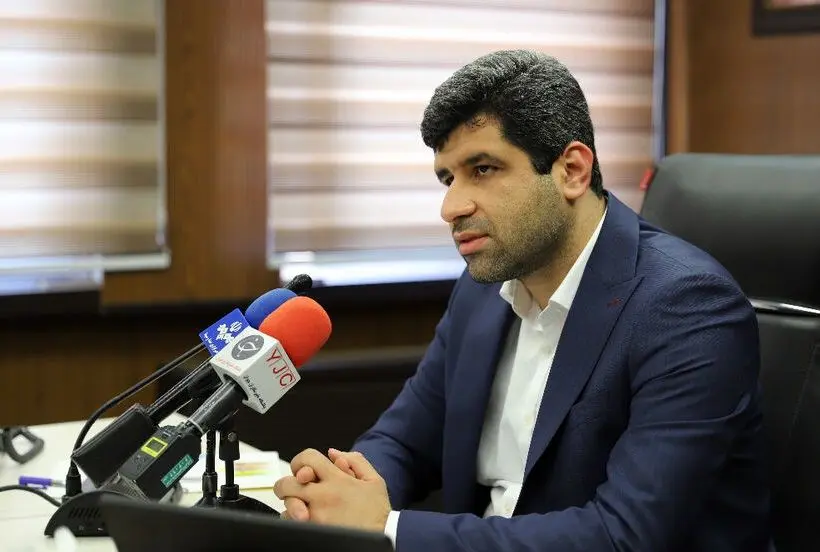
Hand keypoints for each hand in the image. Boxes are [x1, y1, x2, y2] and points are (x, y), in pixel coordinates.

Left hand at [274, 448, 390, 532]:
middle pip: (287, 484)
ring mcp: (316, 516)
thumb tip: (332, 453)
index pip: (307, 458)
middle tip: (294, 490)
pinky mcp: (313, 532)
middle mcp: (323, 496)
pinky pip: (291, 525)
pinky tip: (307, 521)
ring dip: (292, 506)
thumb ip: (355, 461)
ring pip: (287, 507)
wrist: (384, 537)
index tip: (303, 472)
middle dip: (287, 485)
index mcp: (337, 479)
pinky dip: (294, 522)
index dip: (301, 462)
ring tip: (303, 509)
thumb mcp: (374, 480)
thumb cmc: (378, 511)